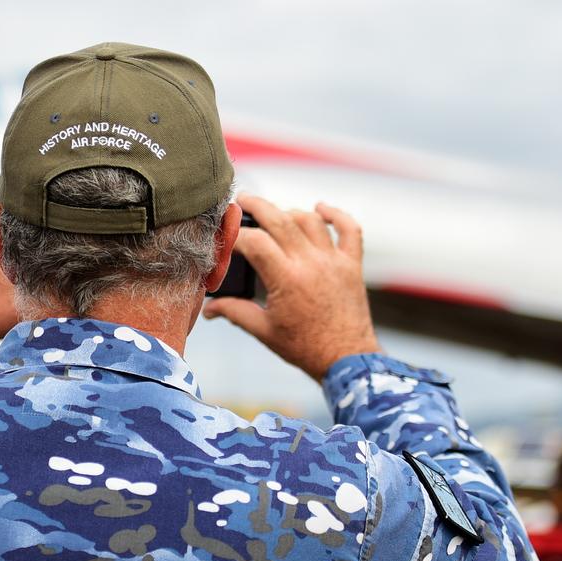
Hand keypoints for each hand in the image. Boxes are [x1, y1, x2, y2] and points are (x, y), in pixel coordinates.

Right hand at [203, 194, 380, 379]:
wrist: (346, 359)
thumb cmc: (305, 348)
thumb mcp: (264, 331)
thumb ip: (235, 312)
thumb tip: (209, 308)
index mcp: (286, 279)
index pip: (254, 242)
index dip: (234, 235)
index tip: (224, 236)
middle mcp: (311, 263)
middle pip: (280, 220)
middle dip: (257, 206)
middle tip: (241, 201)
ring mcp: (334, 261)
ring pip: (310, 220)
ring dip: (289, 212)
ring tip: (274, 214)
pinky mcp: (352, 265)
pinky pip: (349, 229)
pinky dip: (336, 214)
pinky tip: (320, 208)